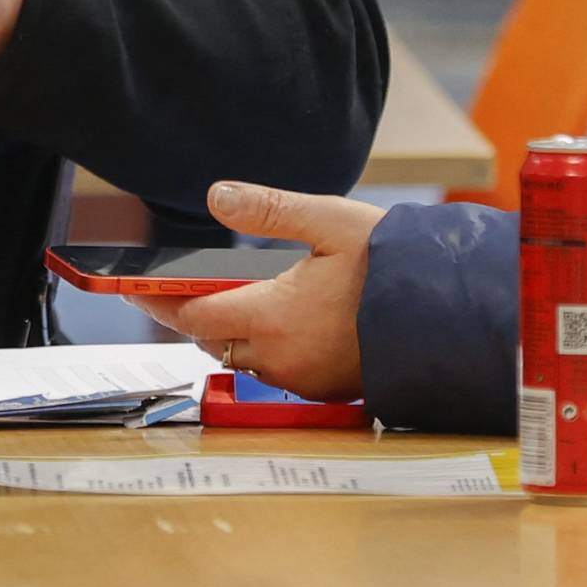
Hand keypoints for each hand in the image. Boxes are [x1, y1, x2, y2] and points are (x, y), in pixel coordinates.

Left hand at [151, 182, 380, 402]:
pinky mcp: (328, 390)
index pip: (192, 314)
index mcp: (273, 315)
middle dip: (193, 317)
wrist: (454, 315)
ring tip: (235, 299)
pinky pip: (279, 373)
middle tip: (180, 291)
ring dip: (233, 335)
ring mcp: (304, 379)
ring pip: (245, 359)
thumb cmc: (396, 266)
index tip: (133, 289)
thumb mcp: (331, 222)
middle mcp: (281, 357)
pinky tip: (285, 324)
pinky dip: (269, 350)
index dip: (158, 302)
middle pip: (213, 341)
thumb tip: (216, 196)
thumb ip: (269, 209)